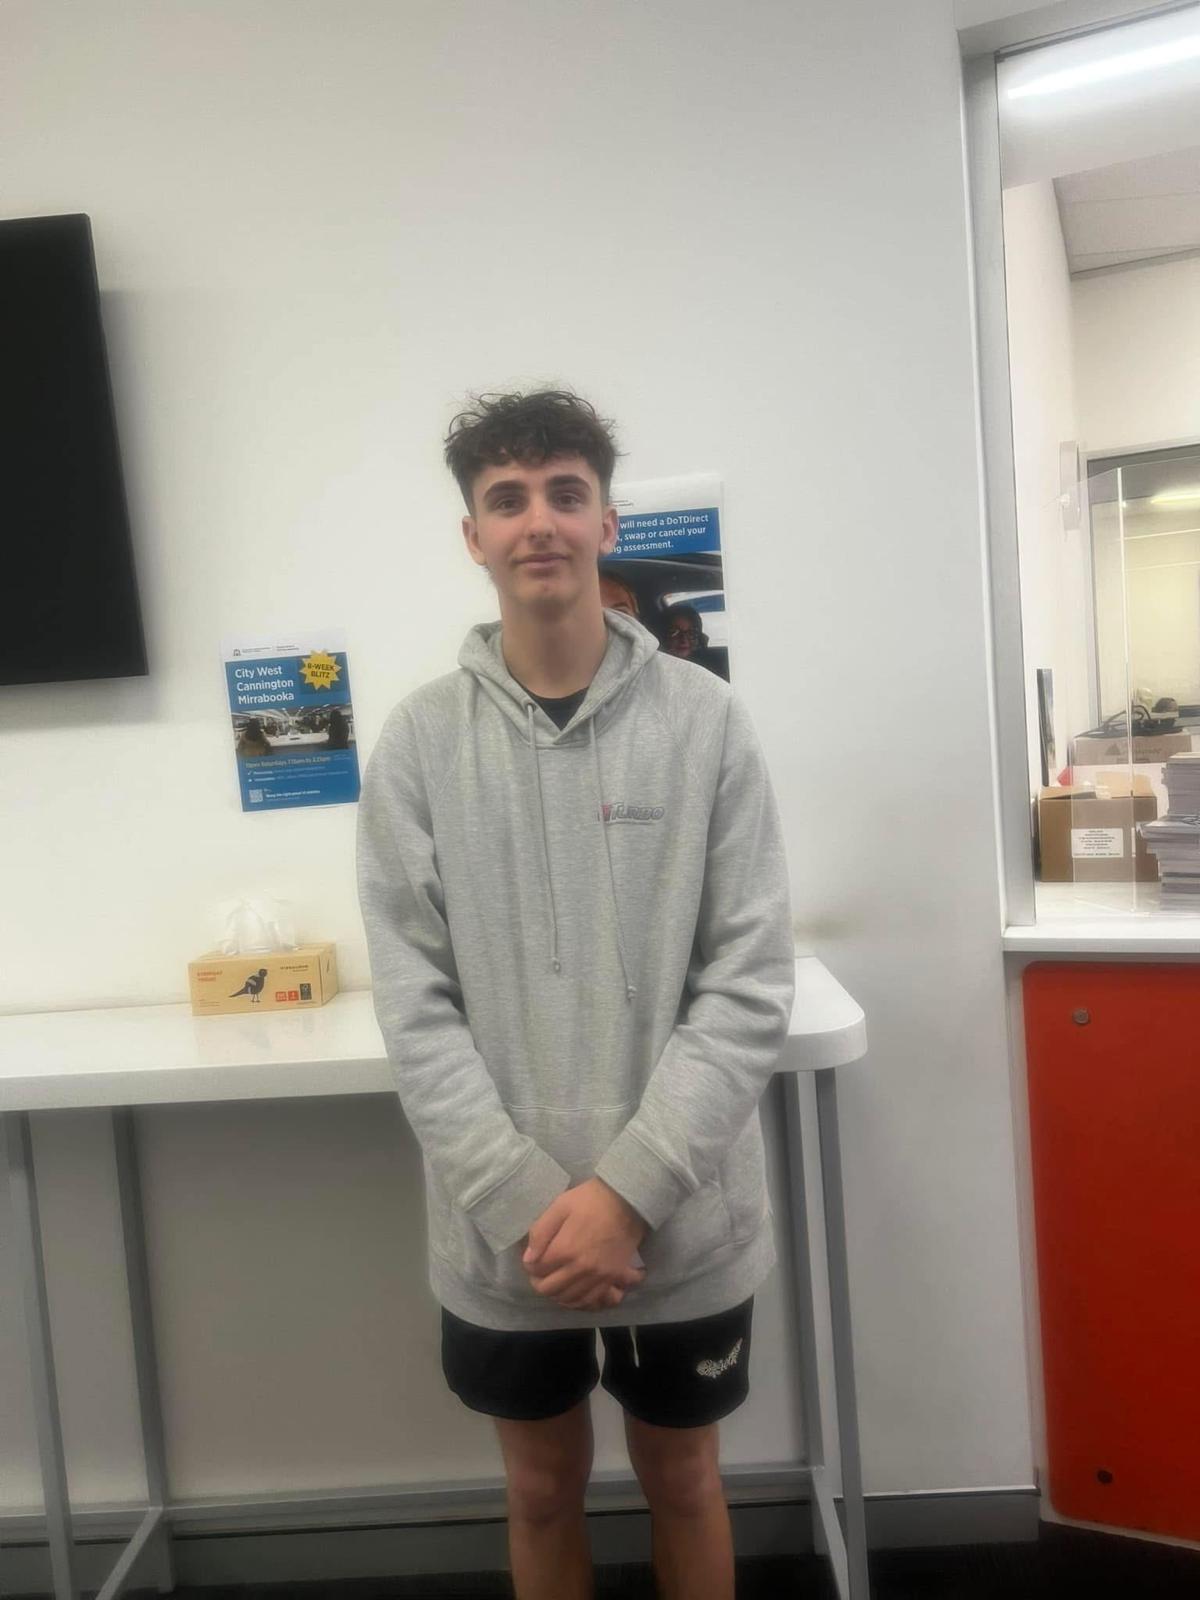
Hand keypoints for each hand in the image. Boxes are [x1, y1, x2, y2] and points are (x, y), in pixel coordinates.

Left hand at [521, 1177, 648, 1310]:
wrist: (628, 1201)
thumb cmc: (591, 1199)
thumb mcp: (560, 1206)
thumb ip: (540, 1232)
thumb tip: (528, 1258)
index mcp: (565, 1249)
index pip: (537, 1269)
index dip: (530, 1265)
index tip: (531, 1259)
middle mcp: (580, 1268)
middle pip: (550, 1289)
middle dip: (539, 1282)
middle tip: (539, 1272)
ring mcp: (598, 1276)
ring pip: (568, 1299)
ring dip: (556, 1293)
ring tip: (554, 1281)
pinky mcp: (611, 1278)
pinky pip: (589, 1300)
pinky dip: (576, 1301)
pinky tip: (571, 1292)